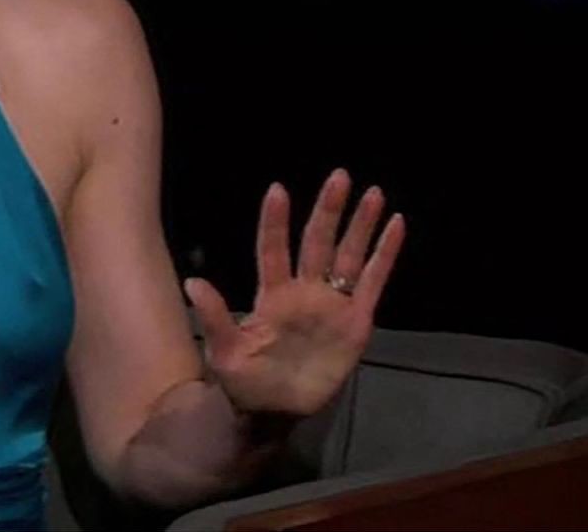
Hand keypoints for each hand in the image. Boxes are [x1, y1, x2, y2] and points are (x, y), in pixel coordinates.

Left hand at [183, 168, 405, 418]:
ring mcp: (332, 303)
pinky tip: (395, 225)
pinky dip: (384, 254)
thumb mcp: (225, 352)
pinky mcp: (357, 321)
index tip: (277, 189)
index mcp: (272, 295)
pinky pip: (374, 281)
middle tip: (340, 175)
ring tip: (372, 192)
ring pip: (349, 255)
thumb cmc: (245, 381)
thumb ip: (215, 316)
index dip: (275, 222)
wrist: (275, 412)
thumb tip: (192, 282)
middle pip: (317, 242)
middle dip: (328, 210)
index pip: (274, 250)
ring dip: (360, 224)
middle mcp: (304, 290)